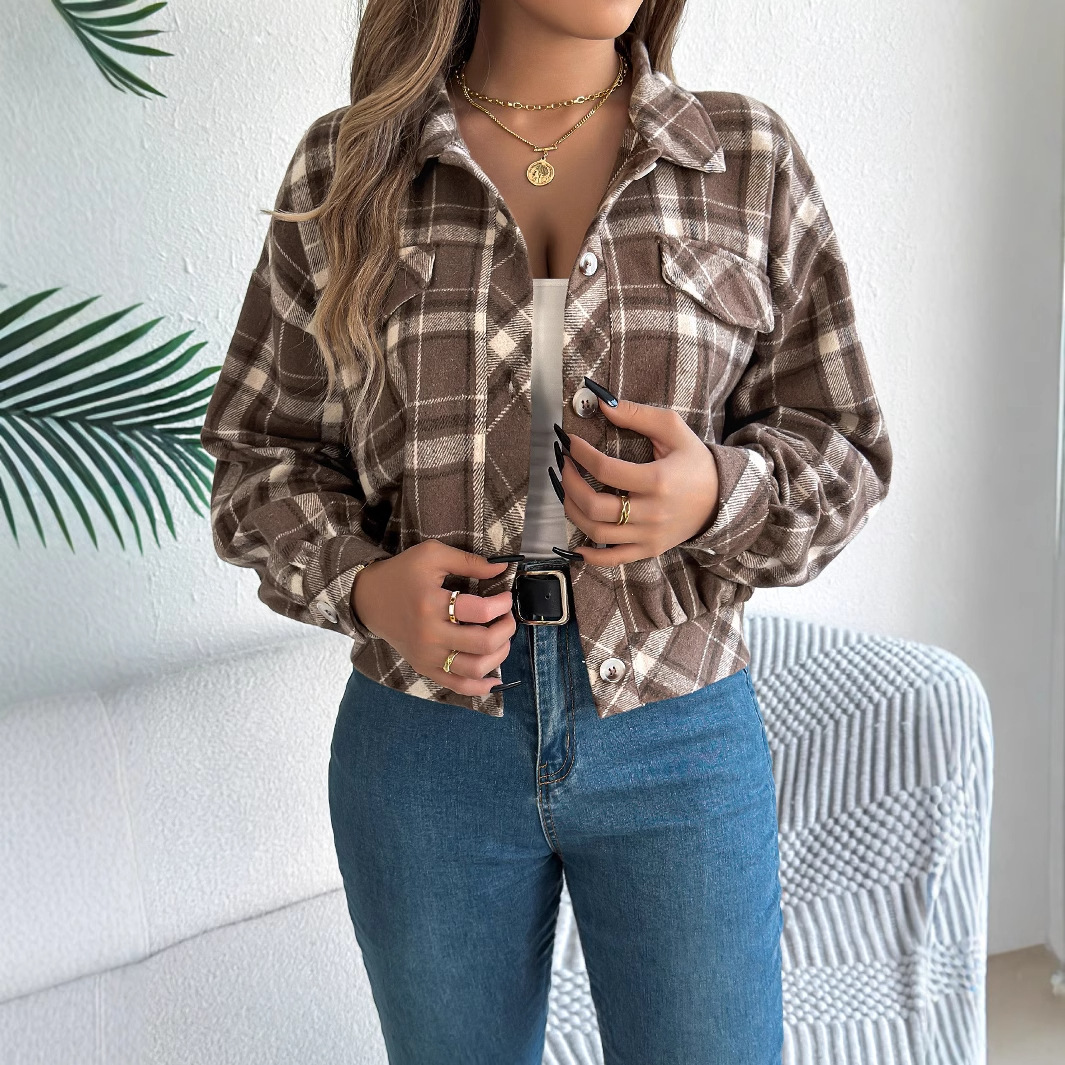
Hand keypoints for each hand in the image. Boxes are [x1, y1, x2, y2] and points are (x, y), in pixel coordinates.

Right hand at [350, 541, 516, 695]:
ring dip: (499, 654)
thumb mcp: (432, 554)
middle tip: (507, 617)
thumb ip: (469, 561)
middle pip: (483, 643)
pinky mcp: (425, 668)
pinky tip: (495, 678)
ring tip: (501, 638)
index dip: (502, 604)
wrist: (369, 599)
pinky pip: (458, 686)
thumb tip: (502, 567)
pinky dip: (480, 687)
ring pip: (475, 668)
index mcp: (431, 604)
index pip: (480, 611)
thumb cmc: (403, 573)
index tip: (506, 597)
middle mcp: (430, 635)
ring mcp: (427, 656)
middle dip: (506, 629)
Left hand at [556, 397, 720, 565]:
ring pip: (597, 532)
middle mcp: (652, 512)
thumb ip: (638, 415)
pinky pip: (613, 559)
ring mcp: (649, 535)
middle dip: (570, 484)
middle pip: (595, 506)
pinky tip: (577, 544)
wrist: (722, 498)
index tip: (569, 443)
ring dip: (572, 512)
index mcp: (657, 480)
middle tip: (564, 467)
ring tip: (567, 492)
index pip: (605, 470)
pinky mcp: (650, 550)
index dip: (580, 455)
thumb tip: (602, 404)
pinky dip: (591, 555)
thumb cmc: (695, 461)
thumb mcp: (673, 429)